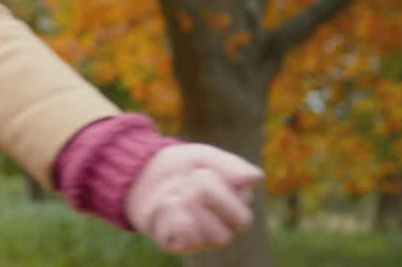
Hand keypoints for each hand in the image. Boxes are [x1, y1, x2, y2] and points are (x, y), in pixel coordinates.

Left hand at [126, 143, 262, 253]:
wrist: (144, 171)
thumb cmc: (183, 166)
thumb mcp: (206, 157)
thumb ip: (231, 166)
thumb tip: (257, 178)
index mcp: (236, 208)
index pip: (243, 216)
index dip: (221, 191)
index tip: (202, 171)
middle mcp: (223, 228)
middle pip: (234, 227)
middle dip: (208, 196)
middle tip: (188, 182)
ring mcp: (202, 240)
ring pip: (212, 237)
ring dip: (189, 207)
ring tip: (176, 194)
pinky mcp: (179, 244)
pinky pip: (184, 239)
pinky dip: (171, 215)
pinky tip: (164, 204)